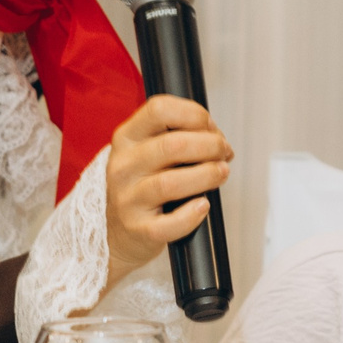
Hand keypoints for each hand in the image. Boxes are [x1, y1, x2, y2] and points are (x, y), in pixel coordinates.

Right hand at [105, 95, 232, 289]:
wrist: (118, 232)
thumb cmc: (144, 185)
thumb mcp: (149, 151)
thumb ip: (179, 136)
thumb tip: (215, 137)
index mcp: (127, 138)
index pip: (158, 109)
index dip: (194, 114)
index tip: (210, 127)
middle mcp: (123, 166)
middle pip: (172, 145)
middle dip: (210, 146)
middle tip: (224, 153)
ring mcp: (128, 199)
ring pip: (171, 183)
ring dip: (207, 175)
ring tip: (220, 174)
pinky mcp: (139, 229)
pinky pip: (171, 223)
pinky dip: (194, 214)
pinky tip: (202, 205)